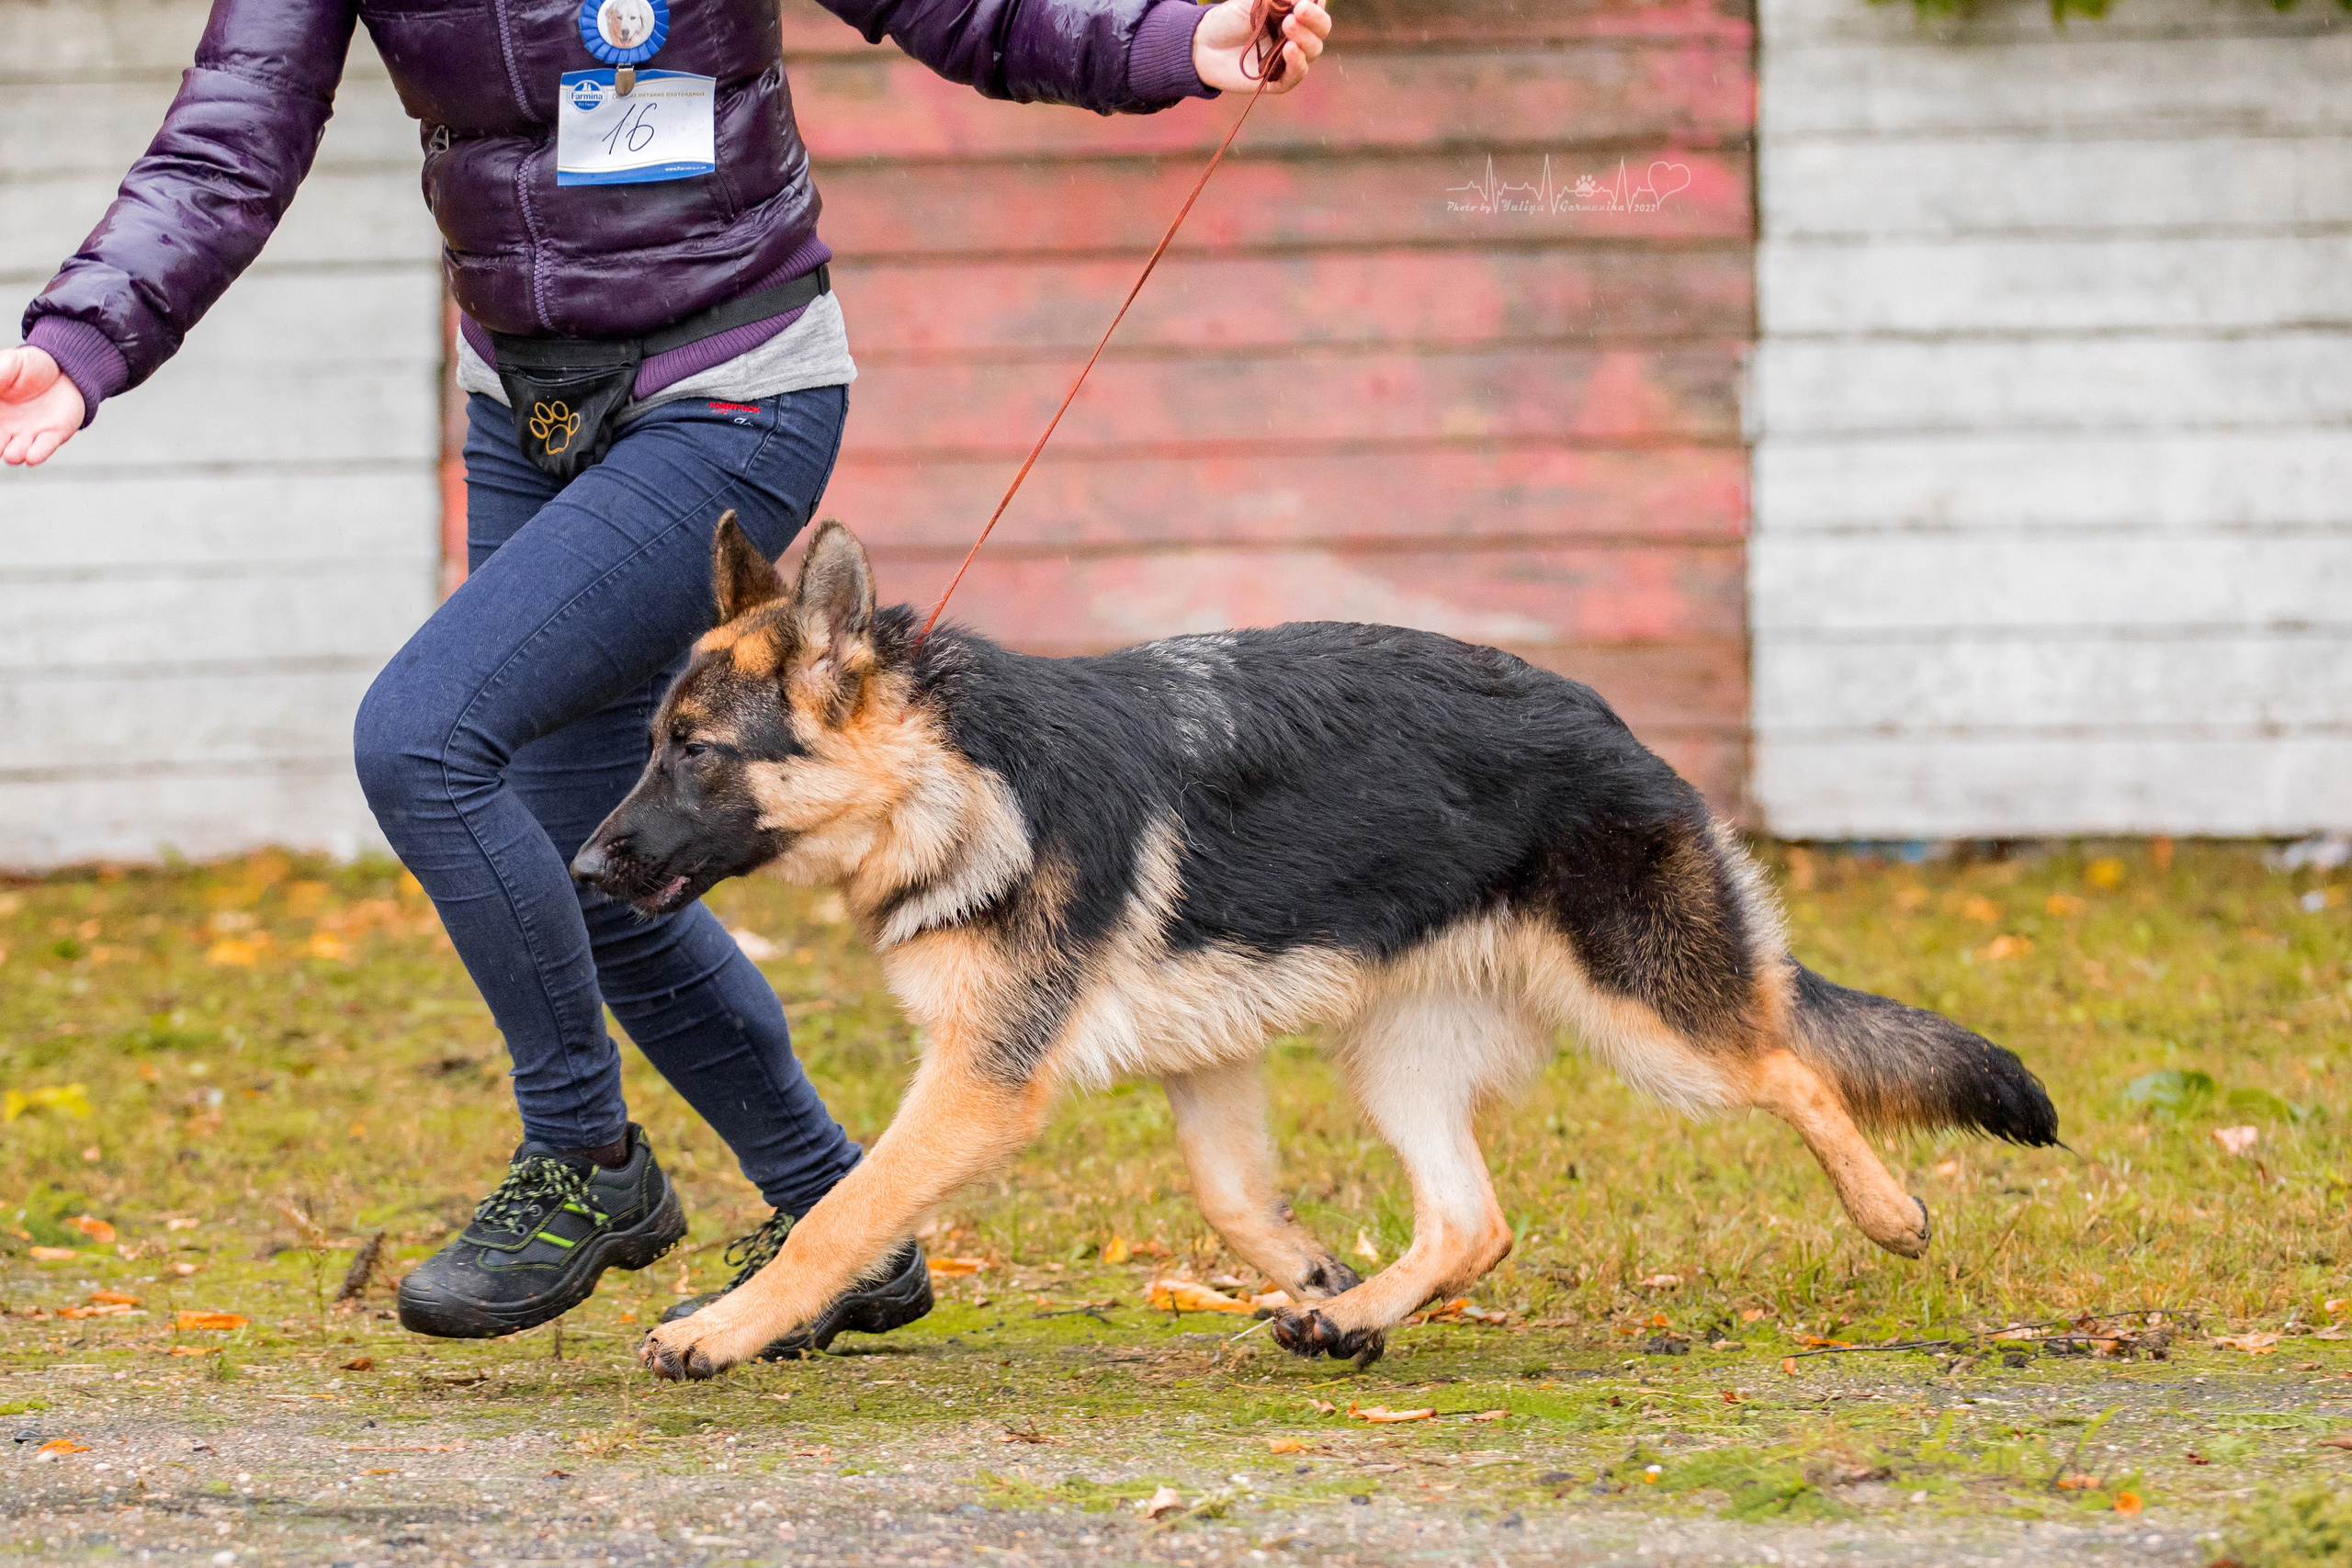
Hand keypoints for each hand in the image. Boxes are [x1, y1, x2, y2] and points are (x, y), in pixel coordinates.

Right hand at [0, 346, 84, 466]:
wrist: (65, 370)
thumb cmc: (30, 366)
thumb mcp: (9, 364)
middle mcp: (5, 426)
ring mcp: (28, 433)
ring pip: (15, 452)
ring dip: (13, 455)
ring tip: (11, 454)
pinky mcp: (52, 435)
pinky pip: (43, 449)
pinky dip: (37, 454)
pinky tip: (31, 457)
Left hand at [1192, 0, 1330, 94]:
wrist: (1203, 44)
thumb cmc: (1229, 18)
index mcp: (1295, 15)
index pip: (1317, 7)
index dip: (1316, 4)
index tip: (1302, 0)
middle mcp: (1296, 37)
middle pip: (1321, 31)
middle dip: (1314, 20)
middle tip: (1299, 10)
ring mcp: (1288, 60)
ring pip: (1311, 53)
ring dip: (1305, 39)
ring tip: (1289, 25)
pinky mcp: (1276, 81)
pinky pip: (1295, 76)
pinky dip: (1297, 64)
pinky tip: (1290, 50)